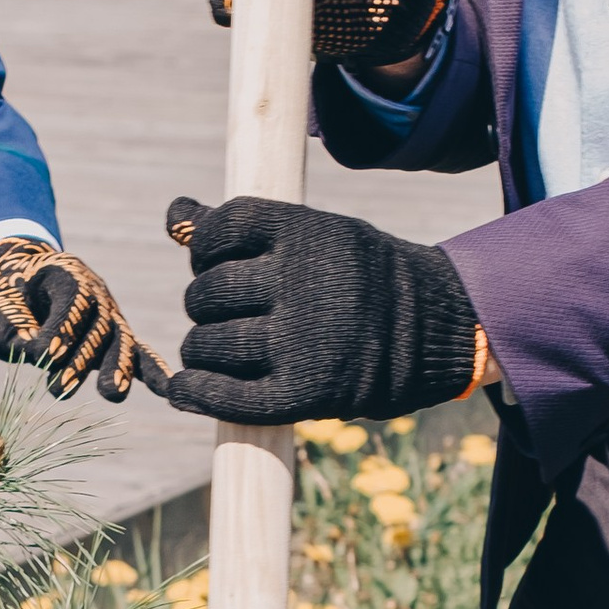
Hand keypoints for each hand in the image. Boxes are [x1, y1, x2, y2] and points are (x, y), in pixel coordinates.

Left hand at [0, 238, 169, 401]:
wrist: (22, 283)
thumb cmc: (6, 292)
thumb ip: (12, 324)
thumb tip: (30, 351)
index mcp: (66, 273)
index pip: (73, 300)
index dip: (62, 327)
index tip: (44, 353)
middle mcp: (96, 293)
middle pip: (98, 325)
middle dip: (81, 359)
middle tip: (59, 389)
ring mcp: (111, 315)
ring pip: (119, 341)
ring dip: (116, 369)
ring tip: (112, 394)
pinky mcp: (116, 338)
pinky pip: (138, 354)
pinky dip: (153, 371)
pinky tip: (169, 389)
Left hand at [162, 193, 491, 423]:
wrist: (434, 332)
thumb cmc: (359, 278)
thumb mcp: (318, 233)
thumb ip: (245, 226)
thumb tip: (174, 212)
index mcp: (308, 234)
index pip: (220, 230)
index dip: (206, 247)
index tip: (217, 259)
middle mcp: (303, 285)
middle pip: (208, 292)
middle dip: (205, 301)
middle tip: (225, 310)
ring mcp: (302, 342)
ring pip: (207, 342)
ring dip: (201, 347)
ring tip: (221, 346)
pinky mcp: (302, 393)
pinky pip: (224, 396)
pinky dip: (195, 392)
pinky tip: (187, 389)